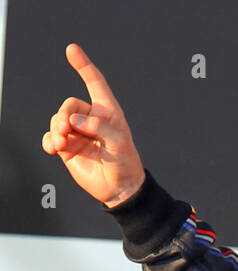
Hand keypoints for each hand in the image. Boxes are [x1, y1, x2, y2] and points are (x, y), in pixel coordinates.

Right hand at [41, 44, 145, 207]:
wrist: (119, 189)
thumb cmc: (124, 163)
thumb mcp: (118, 143)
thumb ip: (98, 127)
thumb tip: (73, 120)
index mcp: (107, 112)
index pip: (95, 84)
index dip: (84, 66)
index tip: (72, 49)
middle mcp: (90, 119)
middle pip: (69, 105)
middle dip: (65, 115)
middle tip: (66, 131)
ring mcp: (77, 132)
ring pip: (58, 120)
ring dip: (56, 129)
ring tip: (60, 143)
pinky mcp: (67, 146)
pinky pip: (50, 137)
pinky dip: (48, 141)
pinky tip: (52, 149)